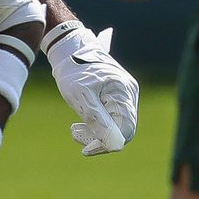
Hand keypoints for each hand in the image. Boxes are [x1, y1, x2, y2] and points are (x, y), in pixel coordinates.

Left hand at [46, 23, 138, 155]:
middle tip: (75, 134)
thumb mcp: (81, 96)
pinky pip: (112, 115)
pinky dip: (97, 122)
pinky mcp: (116, 94)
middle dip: (99, 137)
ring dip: (96, 131)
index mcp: (124, 92)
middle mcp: (129, 93)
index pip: (125, 129)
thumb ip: (97, 120)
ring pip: (116, 123)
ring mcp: (124, 93)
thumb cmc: (73, 70)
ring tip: (74, 130)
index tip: (86, 150)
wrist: (69, 48)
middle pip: (122, 128)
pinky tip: (80, 123)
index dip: (107, 144)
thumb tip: (113, 144)